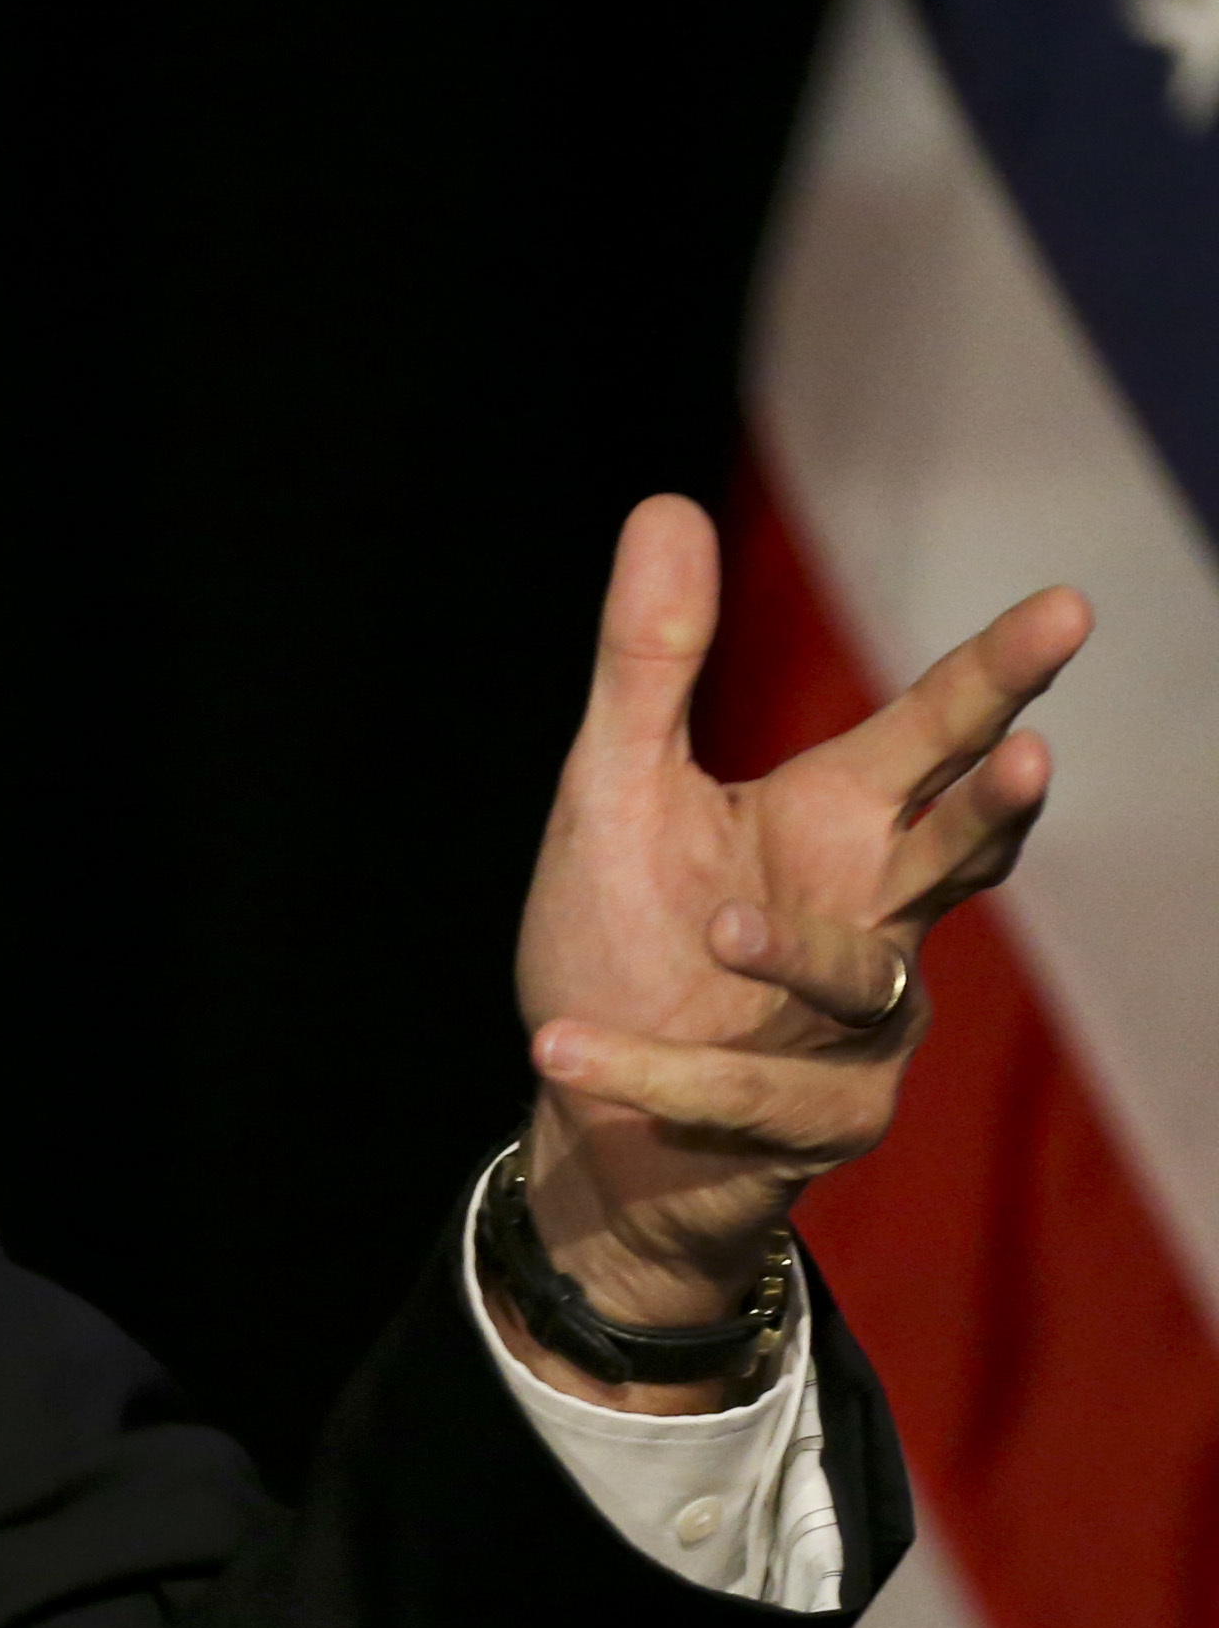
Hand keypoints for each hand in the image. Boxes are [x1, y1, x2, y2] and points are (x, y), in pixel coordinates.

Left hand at [509, 493, 1088, 1404]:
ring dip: (795, 951)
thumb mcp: (614, 790)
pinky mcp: (815, 1123)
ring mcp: (864, 1029)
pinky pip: (739, 1095)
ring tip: (712, 922)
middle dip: (996, 808)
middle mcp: (879, 916)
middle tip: (1033, 755)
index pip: (936, 732)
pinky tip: (561, 1045)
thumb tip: (665, 503)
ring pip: (864, 980)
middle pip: (960, 851)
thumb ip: (648, 665)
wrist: (590, 1120)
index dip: (999, 673)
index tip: (1065, 605)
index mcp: (839, 820)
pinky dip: (644, 1069)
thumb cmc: (623, 940)